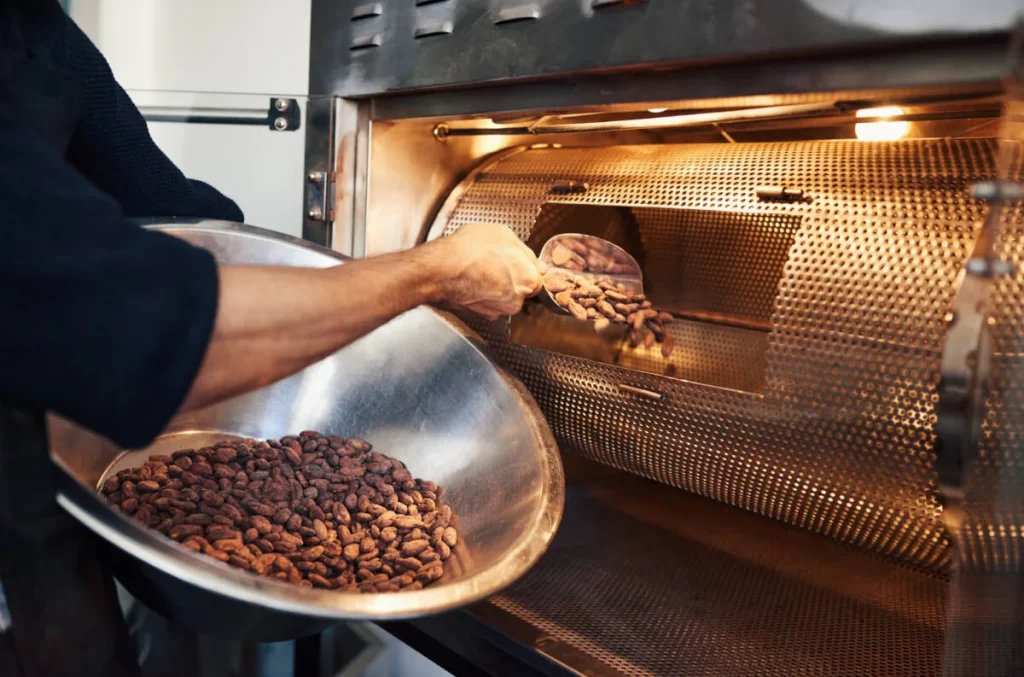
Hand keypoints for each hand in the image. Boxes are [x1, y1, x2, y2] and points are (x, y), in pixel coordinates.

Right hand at [428, 224, 543, 319]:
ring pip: (504, 298)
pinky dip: (483, 295)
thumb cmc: (471, 250)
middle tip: (493, 264)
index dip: (523, 267)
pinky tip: (472, 282)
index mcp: (529, 279)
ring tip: (480, 271)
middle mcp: (517, 300)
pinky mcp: (482, 315)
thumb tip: (537, 264)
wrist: (441, 270)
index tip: (512, 261)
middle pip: (521, 289)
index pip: (536, 279)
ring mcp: (499, 310)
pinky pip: (489, 304)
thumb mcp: (504, 235)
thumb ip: (526, 252)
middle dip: (511, 278)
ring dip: (496, 287)